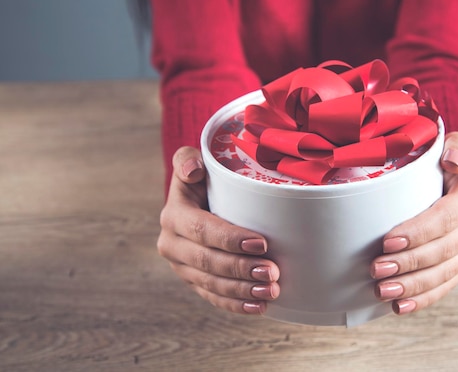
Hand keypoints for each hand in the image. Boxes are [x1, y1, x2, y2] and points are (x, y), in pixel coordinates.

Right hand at [157, 146, 279, 314]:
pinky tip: (258, 308)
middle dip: (241, 269)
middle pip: (208, 262)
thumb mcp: (193, 163)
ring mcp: (182, 267)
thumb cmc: (205, 179)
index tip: (261, 243)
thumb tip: (193, 170)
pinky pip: (213, 297)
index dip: (230, 238)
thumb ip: (188, 160)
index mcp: (174, 216)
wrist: (198, 200)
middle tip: (272, 273)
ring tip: (270, 291)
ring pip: (211, 284)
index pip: (202, 230)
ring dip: (242, 291)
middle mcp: (172, 244)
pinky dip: (235, 305)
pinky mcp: (194, 282)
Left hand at [370, 132, 457, 314]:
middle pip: (442, 251)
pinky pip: (445, 287)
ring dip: (412, 286)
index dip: (418, 232)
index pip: (445, 219)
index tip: (387, 241)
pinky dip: (423, 299)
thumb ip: (457, 148)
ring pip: (443, 274)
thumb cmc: (446, 160)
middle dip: (408, 263)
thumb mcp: (455, 144)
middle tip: (375, 269)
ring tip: (382, 291)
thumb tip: (452, 160)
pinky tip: (400, 307)